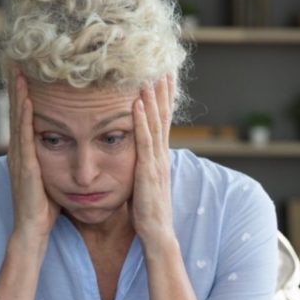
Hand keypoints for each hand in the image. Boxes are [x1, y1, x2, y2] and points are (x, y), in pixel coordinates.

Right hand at [6, 69, 58, 244]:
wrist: (33, 231)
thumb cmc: (45, 209)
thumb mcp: (52, 178)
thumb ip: (56, 161)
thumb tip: (70, 148)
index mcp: (26, 154)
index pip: (24, 118)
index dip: (23, 95)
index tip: (26, 72)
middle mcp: (18, 152)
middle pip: (16, 112)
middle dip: (16, 86)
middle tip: (17, 60)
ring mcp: (18, 158)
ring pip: (17, 118)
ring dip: (17, 93)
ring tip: (18, 69)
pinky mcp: (24, 166)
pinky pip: (24, 135)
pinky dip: (24, 114)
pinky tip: (26, 97)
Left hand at [130, 74, 176, 250]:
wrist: (157, 234)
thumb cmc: (147, 212)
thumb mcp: (144, 183)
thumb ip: (142, 166)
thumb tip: (135, 155)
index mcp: (159, 158)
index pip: (164, 122)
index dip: (165, 100)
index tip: (164, 78)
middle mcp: (161, 156)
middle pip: (164, 117)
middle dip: (163, 91)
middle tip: (163, 66)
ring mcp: (156, 162)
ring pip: (156, 124)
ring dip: (153, 99)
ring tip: (149, 76)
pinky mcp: (147, 171)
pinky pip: (144, 142)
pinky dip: (141, 121)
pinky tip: (138, 104)